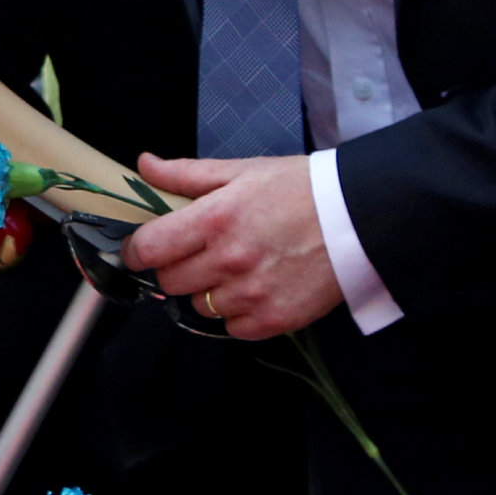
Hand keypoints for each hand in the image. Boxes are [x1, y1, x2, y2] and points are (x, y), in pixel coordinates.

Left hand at [122, 153, 339, 339]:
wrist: (359, 218)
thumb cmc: (300, 189)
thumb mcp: (243, 170)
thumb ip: (187, 174)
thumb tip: (143, 166)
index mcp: (216, 218)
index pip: (149, 248)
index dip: (136, 250)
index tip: (141, 249)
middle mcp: (229, 260)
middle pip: (169, 282)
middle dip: (175, 268)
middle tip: (198, 254)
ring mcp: (251, 294)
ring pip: (198, 308)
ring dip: (207, 292)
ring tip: (235, 270)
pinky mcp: (273, 320)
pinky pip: (231, 328)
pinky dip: (236, 313)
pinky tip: (256, 289)